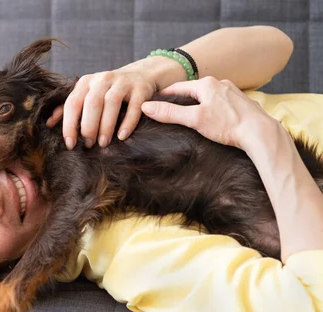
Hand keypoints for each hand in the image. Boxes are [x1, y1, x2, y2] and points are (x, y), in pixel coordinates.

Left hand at [47, 62, 157, 149]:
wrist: (140, 75)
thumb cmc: (107, 92)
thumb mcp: (87, 95)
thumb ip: (69, 109)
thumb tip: (48, 124)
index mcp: (85, 82)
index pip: (73, 103)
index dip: (69, 125)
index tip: (70, 144)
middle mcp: (102, 79)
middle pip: (92, 103)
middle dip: (88, 126)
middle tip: (89, 145)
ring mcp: (122, 82)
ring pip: (111, 103)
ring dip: (106, 126)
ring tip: (103, 143)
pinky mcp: (140, 88)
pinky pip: (134, 106)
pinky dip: (128, 123)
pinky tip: (122, 136)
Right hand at [140, 77, 279, 150]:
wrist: (260, 132)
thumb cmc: (228, 125)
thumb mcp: (194, 119)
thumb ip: (170, 113)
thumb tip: (146, 107)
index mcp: (206, 84)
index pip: (178, 87)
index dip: (164, 95)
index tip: (154, 102)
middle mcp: (220, 83)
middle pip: (193, 90)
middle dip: (181, 100)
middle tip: (168, 110)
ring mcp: (232, 92)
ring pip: (208, 96)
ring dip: (197, 103)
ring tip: (187, 114)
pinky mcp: (241, 102)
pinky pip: (220, 102)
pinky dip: (211, 108)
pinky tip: (211, 118)